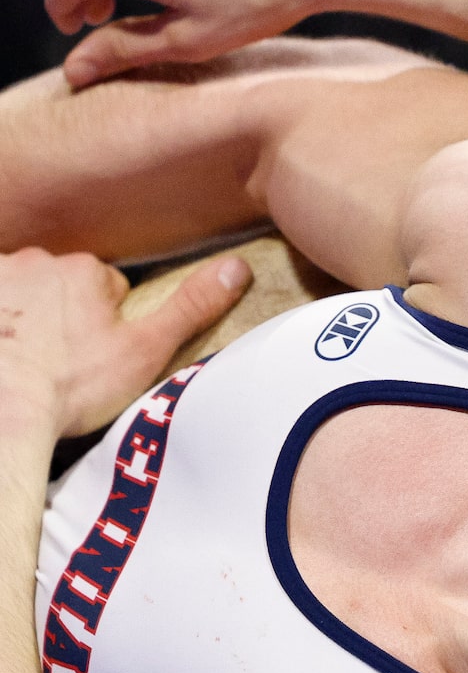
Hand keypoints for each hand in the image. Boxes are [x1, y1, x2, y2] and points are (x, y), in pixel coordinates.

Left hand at [0, 247, 249, 438]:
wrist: (6, 410)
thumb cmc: (73, 387)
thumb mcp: (144, 352)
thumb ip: (190, 308)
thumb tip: (238, 268)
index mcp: (86, 271)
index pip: (109, 288)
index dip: (110, 323)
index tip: (100, 355)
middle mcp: (38, 261)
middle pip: (64, 285)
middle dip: (66, 315)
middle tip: (66, 363)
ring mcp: (0, 277)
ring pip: (25, 293)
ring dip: (29, 318)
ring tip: (31, 362)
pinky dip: (2, 325)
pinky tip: (7, 356)